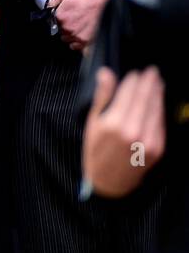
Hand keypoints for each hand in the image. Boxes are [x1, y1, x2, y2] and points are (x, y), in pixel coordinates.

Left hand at [51, 0, 126, 50]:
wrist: (107, 0)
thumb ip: (54, 1)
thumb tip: (48, 7)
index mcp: (60, 16)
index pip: (54, 24)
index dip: (62, 21)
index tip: (68, 18)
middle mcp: (67, 28)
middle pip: (62, 33)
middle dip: (68, 28)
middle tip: (77, 21)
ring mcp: (77, 36)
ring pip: (69, 41)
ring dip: (73, 36)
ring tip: (82, 27)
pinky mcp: (87, 42)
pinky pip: (78, 48)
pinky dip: (81, 44)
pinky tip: (85, 35)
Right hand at [82, 66, 164, 197]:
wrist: (109, 182)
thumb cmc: (96, 151)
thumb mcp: (92, 123)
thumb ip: (102, 97)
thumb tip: (106, 73)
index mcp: (114, 123)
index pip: (128, 94)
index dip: (133, 81)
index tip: (136, 72)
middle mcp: (133, 130)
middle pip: (144, 99)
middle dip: (149, 83)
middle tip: (152, 71)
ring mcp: (148, 140)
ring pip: (155, 110)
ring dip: (157, 94)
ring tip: (157, 82)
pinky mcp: (158, 148)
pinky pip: (160, 123)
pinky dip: (160, 110)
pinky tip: (158, 102)